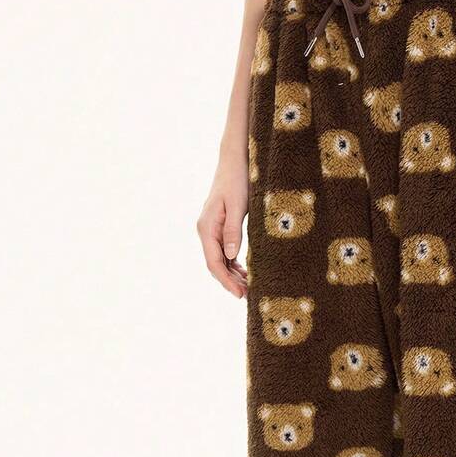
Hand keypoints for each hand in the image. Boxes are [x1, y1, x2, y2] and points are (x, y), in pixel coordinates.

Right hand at [197, 151, 249, 298]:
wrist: (235, 161)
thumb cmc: (237, 180)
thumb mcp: (238, 206)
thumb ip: (233, 231)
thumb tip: (231, 256)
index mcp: (207, 227)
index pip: (214, 262)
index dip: (226, 281)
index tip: (239, 294)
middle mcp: (206, 230)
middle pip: (216, 264)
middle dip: (230, 281)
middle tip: (247, 296)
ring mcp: (212, 230)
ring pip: (220, 260)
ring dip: (233, 275)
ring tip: (249, 288)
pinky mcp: (221, 227)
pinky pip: (225, 251)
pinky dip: (234, 264)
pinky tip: (245, 272)